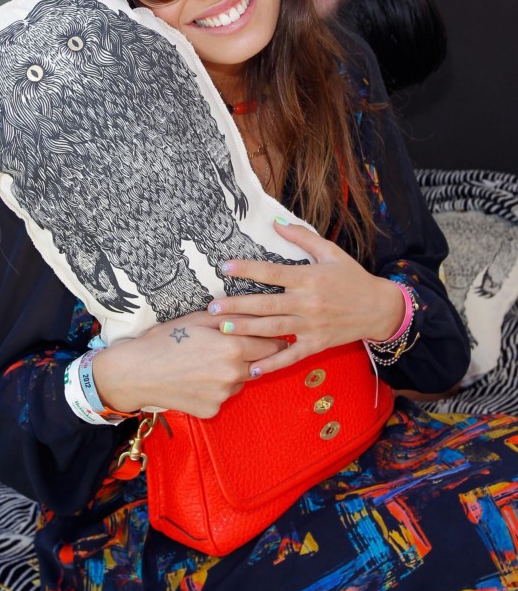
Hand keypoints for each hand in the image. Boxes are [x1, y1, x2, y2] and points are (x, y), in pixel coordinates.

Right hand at [92, 310, 286, 417]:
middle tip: (231, 348)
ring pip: (242, 381)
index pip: (273, 345)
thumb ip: (234, 316)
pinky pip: (223, 396)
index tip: (265, 335)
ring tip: (207, 362)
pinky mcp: (212, 410)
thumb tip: (261, 312)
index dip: (271, 338)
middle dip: (253, 356)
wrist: (136, 372)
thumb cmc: (166, 339)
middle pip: (261, 365)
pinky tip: (197, 379)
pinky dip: (216, 388)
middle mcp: (234, 374)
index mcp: (233, 348)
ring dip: (235, 372)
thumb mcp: (199, 318)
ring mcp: (223, 396)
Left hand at [207, 219, 403, 375]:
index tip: (224, 267)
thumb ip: (302, 237)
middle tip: (212, 307)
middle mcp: (307, 302)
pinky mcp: (316, 344)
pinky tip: (252, 369)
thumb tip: (275, 222)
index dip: (247, 269)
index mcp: (308, 278)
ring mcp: (311, 325)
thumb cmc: (352, 277)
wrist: (379, 307)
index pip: (271, 272)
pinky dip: (272, 364)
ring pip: (273, 329)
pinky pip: (291, 356)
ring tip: (222, 329)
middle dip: (237, 305)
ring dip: (246, 330)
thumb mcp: (330, 251)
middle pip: (266, 304)